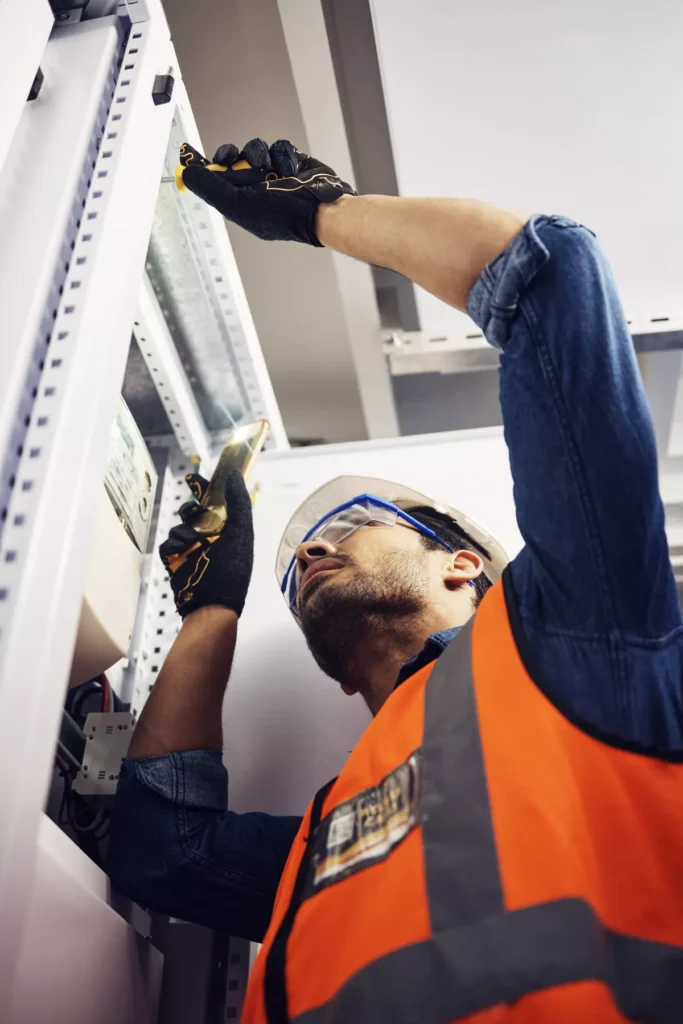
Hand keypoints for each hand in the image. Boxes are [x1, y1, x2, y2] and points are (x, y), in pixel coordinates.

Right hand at [159, 469, 253, 618]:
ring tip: (190, 541)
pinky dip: (172, 544)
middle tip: (191, 512)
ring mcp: (193, 551)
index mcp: (230, 531)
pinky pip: (168, 544)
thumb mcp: (240, 532)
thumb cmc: (231, 571)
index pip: (217, 503)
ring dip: (182, 531)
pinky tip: (180, 550)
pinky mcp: (177, 561)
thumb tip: (235, 474)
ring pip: (179, 527)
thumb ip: (238, 502)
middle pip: (193, 512)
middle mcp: (211, 539)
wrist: (211, 604)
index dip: (205, 488)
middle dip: (189, 509)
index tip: (194, 478)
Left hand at [179, 138, 355, 245]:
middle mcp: (254, 188)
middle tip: (241, 160)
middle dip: (236, 156)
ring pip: (255, 149)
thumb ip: (211, 188)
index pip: (215, 179)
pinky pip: (278, 146)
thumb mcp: (238, 204)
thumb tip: (188, 174)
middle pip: (232, 158)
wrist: (321, 210)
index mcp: (240, 203)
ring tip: (275, 170)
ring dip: (263, 156)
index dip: (205, 164)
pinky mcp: (291, 163)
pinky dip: (284, 155)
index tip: (194, 152)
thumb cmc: (283, 215)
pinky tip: (292, 169)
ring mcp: (273, 174)